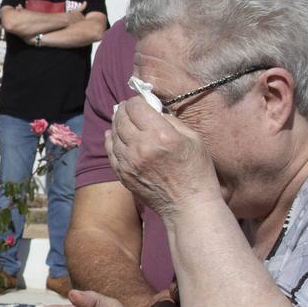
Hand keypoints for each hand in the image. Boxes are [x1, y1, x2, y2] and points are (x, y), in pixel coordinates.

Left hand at [106, 92, 219, 219]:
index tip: (141, 101)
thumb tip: (153, 110)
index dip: (137, 100)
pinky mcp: (123, 174)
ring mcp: (129, 162)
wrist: (188, 205)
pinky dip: (111, 140)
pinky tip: (113, 135)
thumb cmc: (197, 171)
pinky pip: (110, 152)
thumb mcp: (193, 138)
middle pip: (122, 118)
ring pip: (113, 133)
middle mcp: (140, 147)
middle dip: (125, 109)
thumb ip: (171, 120)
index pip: (136, 107)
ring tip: (122, 118)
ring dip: (117, 123)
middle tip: (129, 107)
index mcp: (160, 135)